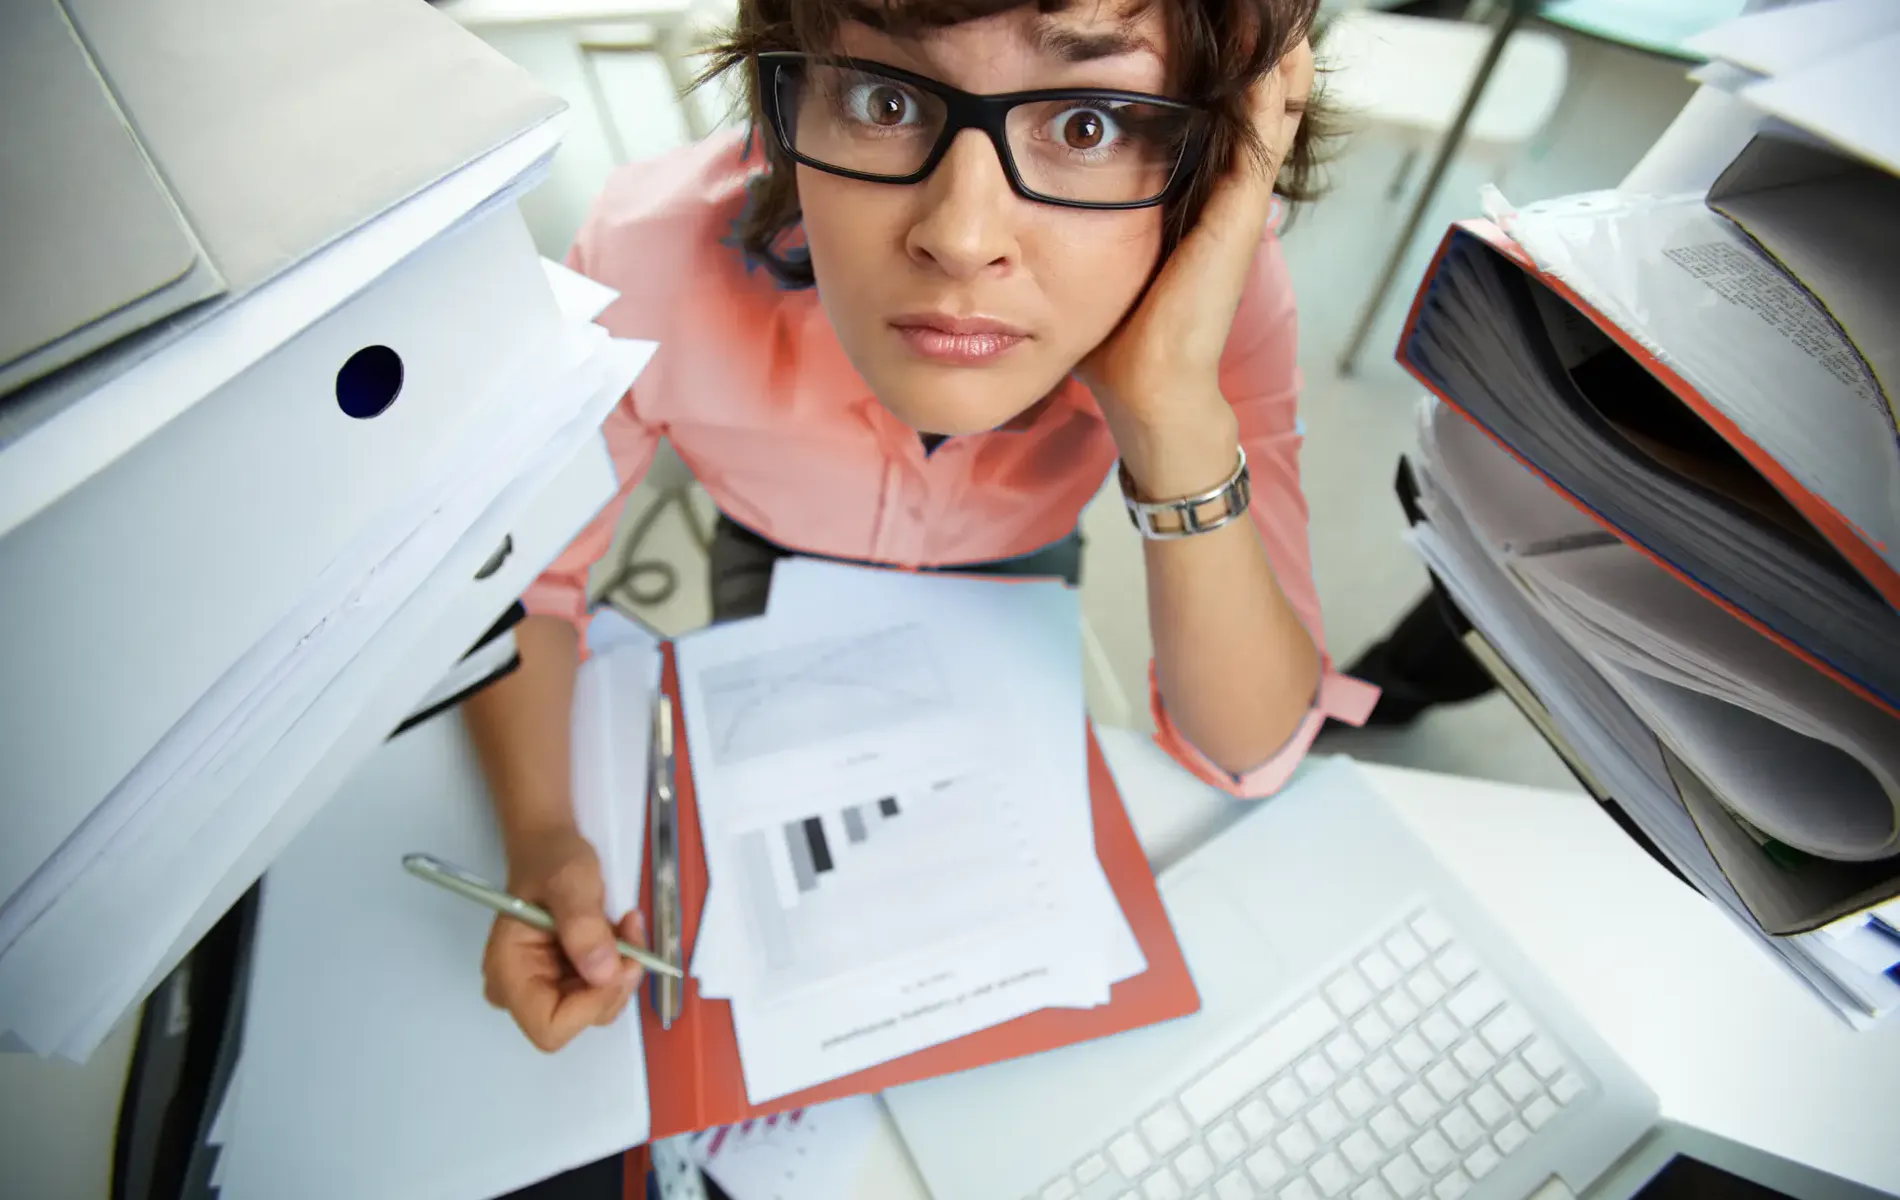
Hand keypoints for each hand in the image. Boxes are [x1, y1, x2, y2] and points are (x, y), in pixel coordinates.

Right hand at [483, 829, 645, 1051]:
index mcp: (509, 973)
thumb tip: (604, 973)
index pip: (550, 1028)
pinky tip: (622, 932)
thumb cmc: (551, 860)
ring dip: (622, 970)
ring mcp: (543, 988)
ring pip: (597, 1007)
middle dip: (614, 983)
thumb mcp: (571, 882)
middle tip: (630, 934)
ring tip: (627, 926)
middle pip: (578, 1021)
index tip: (619, 963)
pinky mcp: (565, 980)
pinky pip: (601, 990)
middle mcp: (520, 991)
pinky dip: (620, 965)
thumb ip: (583, 926)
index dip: (591, 1006)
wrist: (550, 847)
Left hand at [1078, 40, 1314, 432]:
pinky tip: (1271, 57)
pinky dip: (1266, 96)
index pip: (1217, 119)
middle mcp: (1223, 197)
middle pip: (1256, 105)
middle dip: (1257, 54)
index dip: (1222, 73)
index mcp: (1194, 201)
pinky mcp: (1237, 219)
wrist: (1148, 388)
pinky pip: (1259, 142)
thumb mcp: (1095, 258)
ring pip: (1270, 113)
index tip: (1210, 31)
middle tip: (1258, 10)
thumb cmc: (1120, 336)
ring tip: (1274, 15)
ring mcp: (1236, 206)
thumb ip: (1081, 223)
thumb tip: (1029, 201)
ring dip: (1274, 62)